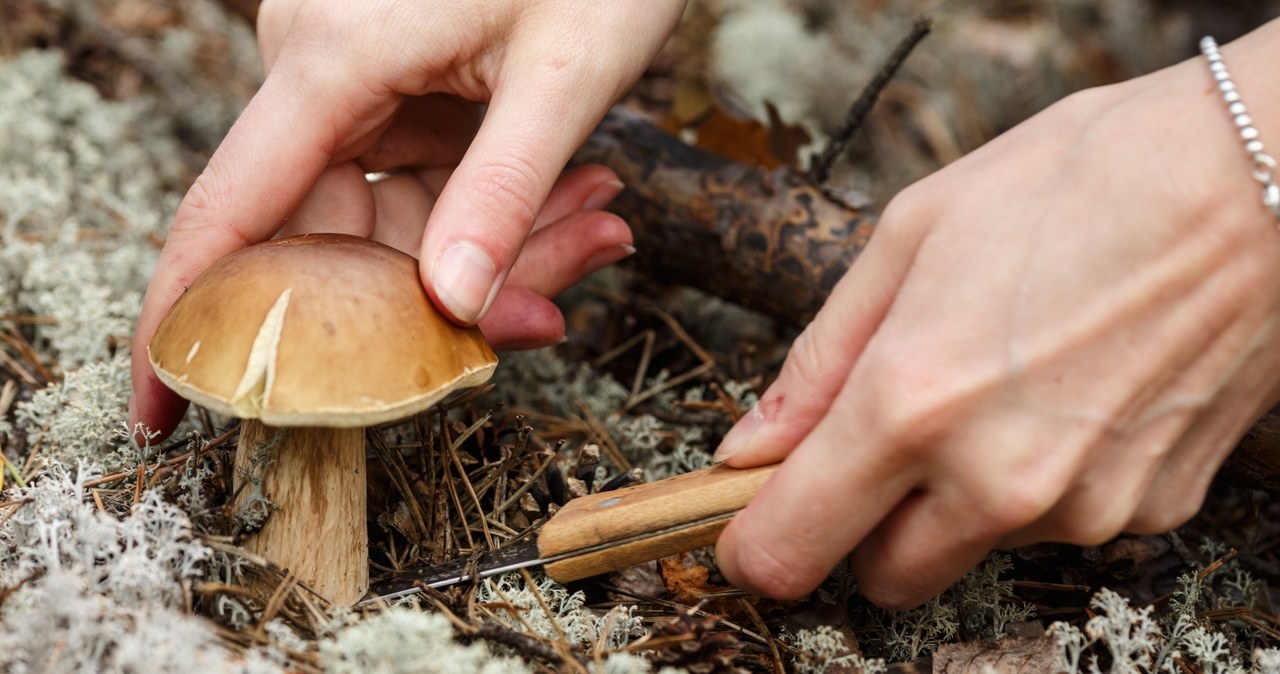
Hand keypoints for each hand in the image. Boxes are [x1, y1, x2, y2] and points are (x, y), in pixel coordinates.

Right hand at [129, 0, 684, 437]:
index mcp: (331, 57)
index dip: (189, 319)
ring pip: (395, 215)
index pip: (232, 211)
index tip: (163, 408)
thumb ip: (505, 193)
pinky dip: (491, 208)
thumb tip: (453, 308)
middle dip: (446, 295)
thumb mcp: (566, 73)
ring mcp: (355, 74)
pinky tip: (577, 199)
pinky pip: (422, 176)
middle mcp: (320, 67)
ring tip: (598, 230)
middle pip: (344, 234)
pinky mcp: (394, 78)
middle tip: (550, 311)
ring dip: (493, 247)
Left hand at [715, 24, 1279, 607]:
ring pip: (974, 546)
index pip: (791, 548)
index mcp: (911, 405)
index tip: (749, 521)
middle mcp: (996, 481)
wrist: (1256, 176)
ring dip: (960, 495)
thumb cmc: (1075, 180)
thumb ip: (817, 362)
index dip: (755, 545)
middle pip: (883, 576)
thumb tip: (750, 449)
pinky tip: (1072, 390)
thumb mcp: (910, 237)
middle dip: (864, 524)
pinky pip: (1060, 522)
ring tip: (1003, 378)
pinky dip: (1045, 479)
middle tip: (883, 439)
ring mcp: (1084, 508)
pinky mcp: (1153, 510)